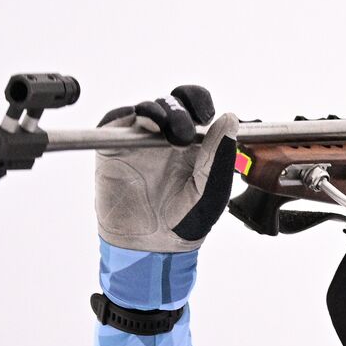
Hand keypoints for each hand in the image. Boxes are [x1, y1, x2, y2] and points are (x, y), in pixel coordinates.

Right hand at [94, 86, 237, 252]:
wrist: (151, 245)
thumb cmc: (186, 220)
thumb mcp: (211, 189)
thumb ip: (220, 155)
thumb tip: (231, 118)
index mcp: (195, 142)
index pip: (198, 107)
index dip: (201, 102)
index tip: (206, 114)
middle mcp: (168, 136)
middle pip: (175, 100)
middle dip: (182, 108)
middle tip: (185, 134)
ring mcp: (141, 139)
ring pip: (150, 106)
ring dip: (162, 112)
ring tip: (171, 137)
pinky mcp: (114, 145)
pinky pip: (119, 118)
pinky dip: (132, 115)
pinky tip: (147, 124)